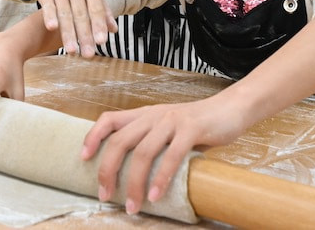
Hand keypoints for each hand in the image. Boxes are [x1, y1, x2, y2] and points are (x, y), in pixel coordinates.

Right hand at [19, 0, 116, 56]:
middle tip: (88, 54)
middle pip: (81, 14)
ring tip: (72, 51)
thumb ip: (103, 9)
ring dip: (68, 33)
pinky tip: (52, 28)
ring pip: (65, 14)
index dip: (99, 25)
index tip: (102, 42)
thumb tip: (113, 30)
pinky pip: (48, 6)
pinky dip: (50, 17)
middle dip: (85, 35)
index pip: (96, 8)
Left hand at [80, 97, 245, 214]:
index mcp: (145, 114)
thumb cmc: (199, 124)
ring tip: (133, 205)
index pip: (109, 119)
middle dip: (108, 170)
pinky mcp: (191, 129)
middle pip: (120, 141)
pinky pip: (171, 156)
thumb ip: (153, 142)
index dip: (92, 137)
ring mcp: (172, 121)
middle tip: (105, 195)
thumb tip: (134, 172)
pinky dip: (161, 178)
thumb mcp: (169, 128)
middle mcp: (154, 115)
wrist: (231, 109)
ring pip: (143, 152)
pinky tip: (155, 195)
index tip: (83, 158)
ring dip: (134, 182)